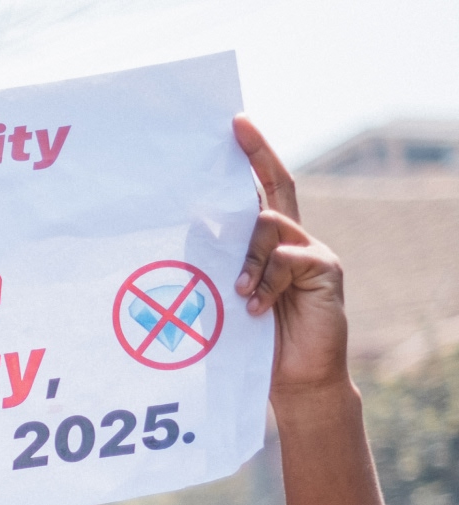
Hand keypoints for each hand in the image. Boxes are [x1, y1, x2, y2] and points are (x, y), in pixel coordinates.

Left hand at [232, 117, 349, 398]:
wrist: (294, 380)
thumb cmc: (253, 343)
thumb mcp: (225, 301)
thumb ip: (215, 269)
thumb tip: (180, 240)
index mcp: (267, 244)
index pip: (261, 190)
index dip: (253, 156)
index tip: (235, 125)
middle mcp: (292, 239)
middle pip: (276, 190)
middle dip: (257, 156)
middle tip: (236, 129)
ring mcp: (311, 252)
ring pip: (270, 227)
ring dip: (246, 256)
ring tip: (236, 291)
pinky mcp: (325, 269)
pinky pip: (289, 259)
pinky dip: (265, 281)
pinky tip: (253, 306)